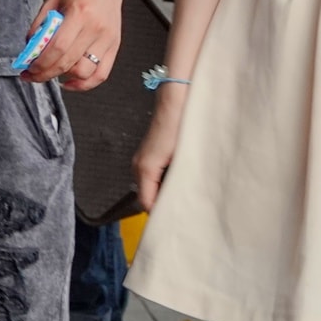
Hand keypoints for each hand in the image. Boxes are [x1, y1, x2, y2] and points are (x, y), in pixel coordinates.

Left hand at [26, 0, 125, 90]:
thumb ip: (41, 25)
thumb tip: (29, 49)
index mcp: (80, 13)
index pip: (57, 49)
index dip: (39, 64)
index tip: (27, 70)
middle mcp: (96, 28)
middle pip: (68, 63)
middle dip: (44, 74)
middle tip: (31, 75)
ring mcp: (108, 37)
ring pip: (84, 72)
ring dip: (64, 77)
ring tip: (51, 72)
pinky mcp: (115, 44)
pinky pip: (102, 73)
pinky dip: (85, 83)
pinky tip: (71, 81)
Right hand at [133, 86, 186, 209]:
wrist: (176, 101)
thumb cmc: (182, 126)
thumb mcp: (182, 157)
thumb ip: (177, 181)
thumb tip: (179, 200)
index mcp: (146, 169)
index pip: (147, 203)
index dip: (160, 213)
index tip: (176, 219)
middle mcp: (138, 166)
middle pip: (147, 197)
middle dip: (162, 204)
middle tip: (182, 210)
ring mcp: (140, 160)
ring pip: (149, 187)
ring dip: (162, 193)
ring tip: (182, 196)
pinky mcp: (146, 155)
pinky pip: (151, 177)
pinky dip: (161, 183)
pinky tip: (177, 180)